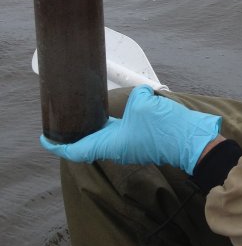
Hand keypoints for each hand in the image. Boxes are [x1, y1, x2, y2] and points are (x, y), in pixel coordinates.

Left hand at [40, 85, 221, 174]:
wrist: (193, 142)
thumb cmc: (164, 128)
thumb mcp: (143, 104)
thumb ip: (134, 97)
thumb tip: (138, 96)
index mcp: (111, 144)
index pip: (77, 149)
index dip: (58, 145)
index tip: (45, 140)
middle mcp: (119, 149)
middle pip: (90, 143)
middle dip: (76, 134)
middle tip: (66, 121)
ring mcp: (132, 147)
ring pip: (107, 138)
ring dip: (96, 129)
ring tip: (87, 113)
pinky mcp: (144, 142)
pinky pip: (122, 134)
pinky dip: (113, 125)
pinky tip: (117, 112)